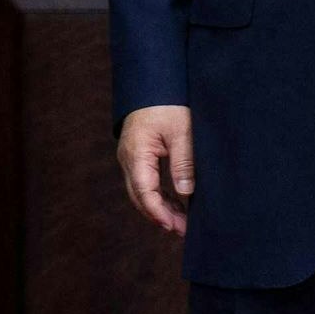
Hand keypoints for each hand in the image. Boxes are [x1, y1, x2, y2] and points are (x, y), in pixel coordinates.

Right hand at [117, 105, 194, 236]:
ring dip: (160, 207)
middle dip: (160, 215)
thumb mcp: (181, 132)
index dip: (158, 212)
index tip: (173, 226)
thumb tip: (185, 192)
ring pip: (141, 192)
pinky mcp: (138, 157)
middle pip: (139, 196)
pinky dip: (159, 195)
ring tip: (182, 221)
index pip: (144, 192)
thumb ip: (183, 163)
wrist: (153, 83)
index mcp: (136, 154)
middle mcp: (128, 159)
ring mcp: (130, 158)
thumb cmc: (167, 104)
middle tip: (183, 230)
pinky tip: (176, 203)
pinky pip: (145, 182)